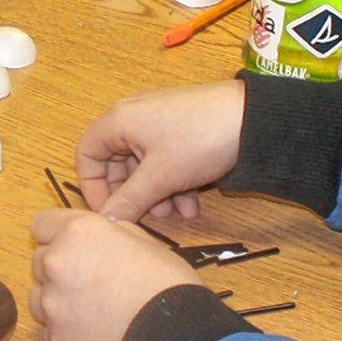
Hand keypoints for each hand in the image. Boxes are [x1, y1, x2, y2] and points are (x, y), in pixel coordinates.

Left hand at [28, 208, 197, 340]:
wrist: (175, 337)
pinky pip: (53, 330)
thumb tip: (101, 231)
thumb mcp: (144, 240)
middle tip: (92, 281)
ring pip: (41, 297)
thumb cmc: (167, 284)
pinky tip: (98, 334)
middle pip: (40, 261)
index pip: (42, 224)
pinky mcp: (56, 340)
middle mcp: (56, 263)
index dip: (57, 234)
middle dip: (61, 268)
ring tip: (95, 310)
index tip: (73, 246)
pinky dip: (69, 331)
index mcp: (77, 232)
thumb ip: (110, 232)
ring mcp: (52, 305)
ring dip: (60, 300)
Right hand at [76, 79, 245, 227]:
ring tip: (176, 212)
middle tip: (147, 217)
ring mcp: (160, 122)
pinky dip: (174, 183)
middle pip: (117, 163)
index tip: (109, 212)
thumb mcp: (160, 177)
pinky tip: (192, 202)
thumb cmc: (199, 141)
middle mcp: (135, 118)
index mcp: (119, 121)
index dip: (93, 187)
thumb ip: (128, 201)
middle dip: (132, 194)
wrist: (255, 119)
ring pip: (144, 165)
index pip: (86, 154)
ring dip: (156, 194)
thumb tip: (105, 222)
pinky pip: (166, 160)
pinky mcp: (183, 129)